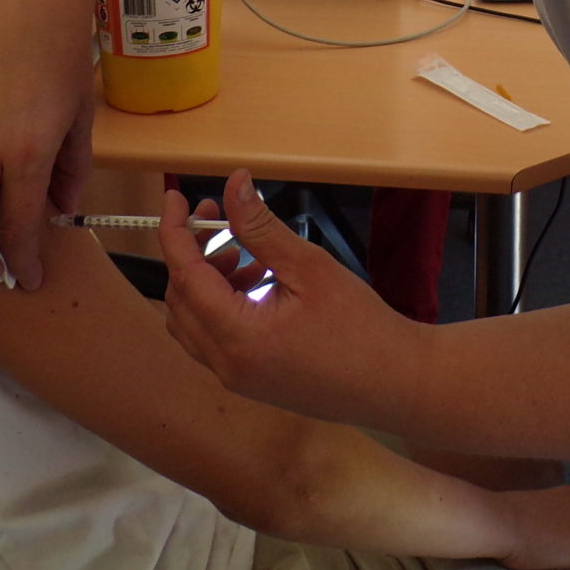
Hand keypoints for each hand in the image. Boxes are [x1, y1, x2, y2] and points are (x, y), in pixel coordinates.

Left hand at [159, 169, 414, 422]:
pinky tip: (257, 284)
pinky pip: (213, 340)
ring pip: (192, 323)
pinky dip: (219, 306)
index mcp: (238, 337)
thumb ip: (261, 227)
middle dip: (190, 255)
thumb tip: (233, 186)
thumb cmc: (360, 326)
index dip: (174, 232)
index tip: (175, 197)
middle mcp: (227, 364)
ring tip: (242, 254)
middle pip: (179, 301)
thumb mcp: (309, 267)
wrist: (395, 383)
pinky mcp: (251, 382)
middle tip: (217, 220)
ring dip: (205, 282)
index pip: (184, 276)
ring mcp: (237, 378)